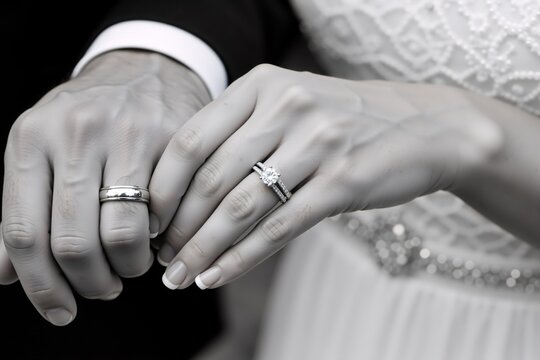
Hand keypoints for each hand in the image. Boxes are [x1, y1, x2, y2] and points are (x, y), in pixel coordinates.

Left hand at [0, 50, 210, 324]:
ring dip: (126, 268)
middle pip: (73, 242)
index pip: (23, 233)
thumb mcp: (42, 152)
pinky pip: (163, 213)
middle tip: (102, 289)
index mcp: (29, 139)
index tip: (60, 310)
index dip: (40, 285)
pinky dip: (158, 239)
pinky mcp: (170, 136)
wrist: (144, 68)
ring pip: (121, 233)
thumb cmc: (87, 120)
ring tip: (129, 266)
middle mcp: (73, 132)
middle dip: (90, 283)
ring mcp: (124, 131)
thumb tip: (4, 275)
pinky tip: (155, 236)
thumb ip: (22, 213)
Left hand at [149, 64, 501, 289]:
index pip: (191, 139)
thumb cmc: (342, 122)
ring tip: (180, 276)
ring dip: (203, 248)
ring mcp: (318, 141)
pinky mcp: (344, 179)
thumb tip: (180, 194)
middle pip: (211, 177)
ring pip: (241, 206)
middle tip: (160, 258)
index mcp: (261, 85)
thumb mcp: (289, 106)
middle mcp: (286, 106)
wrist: (424, 127)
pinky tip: (216, 277)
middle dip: (178, 226)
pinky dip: (242, 257)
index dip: (162, 185)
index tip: (147, 219)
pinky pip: (280, 226)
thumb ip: (239, 134)